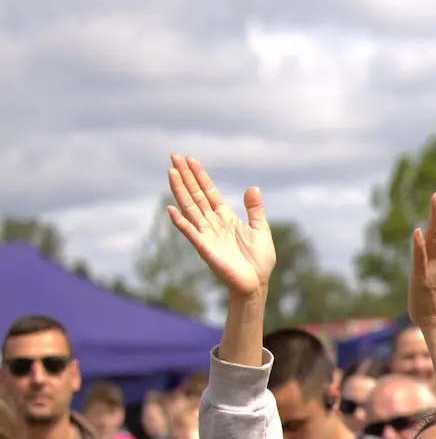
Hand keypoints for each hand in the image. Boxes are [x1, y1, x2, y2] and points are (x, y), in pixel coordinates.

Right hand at [164, 155, 274, 300]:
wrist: (256, 283)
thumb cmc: (259, 260)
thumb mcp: (261, 230)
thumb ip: (255, 210)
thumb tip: (253, 187)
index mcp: (225, 217)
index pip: (208, 192)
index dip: (199, 175)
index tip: (189, 159)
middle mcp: (212, 223)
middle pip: (195, 195)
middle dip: (185, 176)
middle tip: (173, 155)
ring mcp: (206, 234)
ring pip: (190, 208)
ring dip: (180, 191)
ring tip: (170, 172)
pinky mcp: (205, 248)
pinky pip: (190, 233)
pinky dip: (180, 222)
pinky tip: (171, 209)